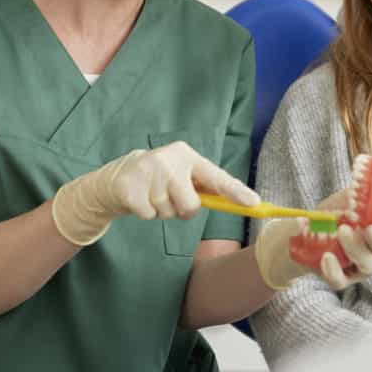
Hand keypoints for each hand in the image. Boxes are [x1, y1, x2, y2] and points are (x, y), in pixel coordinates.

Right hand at [52, 141, 258, 245]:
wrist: (116, 177)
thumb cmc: (159, 180)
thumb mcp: (181, 175)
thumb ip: (205, 187)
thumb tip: (240, 203)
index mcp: (188, 155)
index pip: (216, 177)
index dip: (236, 192)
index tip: (255, 203)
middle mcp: (170, 159)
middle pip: (191, 205)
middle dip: (182, 210)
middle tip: (169, 198)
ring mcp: (149, 171)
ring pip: (169, 212)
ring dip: (162, 211)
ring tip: (152, 196)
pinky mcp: (130, 187)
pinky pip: (149, 215)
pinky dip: (145, 214)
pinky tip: (139, 200)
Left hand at [253, 188, 371, 290]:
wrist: (308, 232)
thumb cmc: (337, 213)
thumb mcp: (349, 198)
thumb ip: (360, 189)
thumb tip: (364, 165)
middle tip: (368, 229)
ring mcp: (362, 268)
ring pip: (367, 265)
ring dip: (356, 249)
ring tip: (342, 231)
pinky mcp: (343, 278)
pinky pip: (342, 281)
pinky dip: (334, 270)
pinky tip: (327, 257)